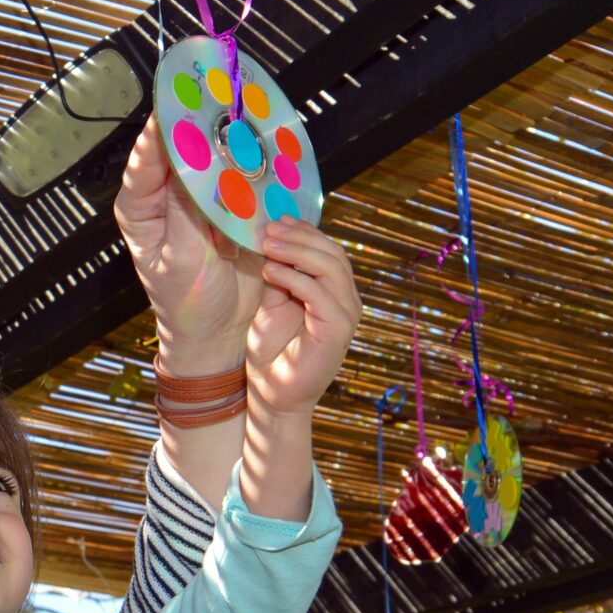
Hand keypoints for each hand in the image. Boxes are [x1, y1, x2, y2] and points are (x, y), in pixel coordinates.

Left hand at [116, 115, 263, 368]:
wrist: (218, 332)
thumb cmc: (187, 302)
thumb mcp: (184, 258)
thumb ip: (187, 210)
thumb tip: (188, 162)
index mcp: (142, 209)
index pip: (147, 159)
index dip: (161, 129)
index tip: (176, 101)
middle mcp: (166, 198)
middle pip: (179, 149)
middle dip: (198, 121)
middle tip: (218, 91)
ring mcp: (199, 201)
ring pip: (210, 158)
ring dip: (227, 135)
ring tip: (243, 105)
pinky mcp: (228, 207)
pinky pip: (237, 176)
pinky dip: (249, 160)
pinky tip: (264, 141)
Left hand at [247, 219, 358, 415]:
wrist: (273, 393)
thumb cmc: (272, 351)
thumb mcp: (272, 303)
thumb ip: (278, 275)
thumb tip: (271, 239)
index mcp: (333, 291)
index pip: (328, 250)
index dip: (304, 232)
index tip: (276, 220)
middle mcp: (345, 300)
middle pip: (332, 254)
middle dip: (300, 237)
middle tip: (269, 228)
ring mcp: (345, 315)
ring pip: (330, 268)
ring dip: (296, 252)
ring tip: (267, 244)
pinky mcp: (338, 330)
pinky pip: (320, 294)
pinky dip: (295, 277)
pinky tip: (271, 270)